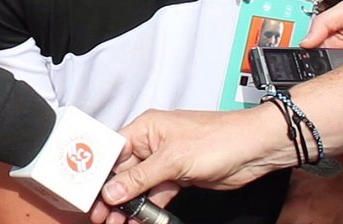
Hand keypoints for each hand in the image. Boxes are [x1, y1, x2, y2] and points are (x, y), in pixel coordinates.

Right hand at [87, 108, 283, 223]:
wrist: (253, 149)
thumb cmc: (219, 138)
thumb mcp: (173, 159)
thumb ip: (141, 177)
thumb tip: (114, 190)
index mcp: (146, 128)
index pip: (112, 151)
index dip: (98, 172)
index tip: (88, 193)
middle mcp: (153, 143)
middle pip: (123, 171)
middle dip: (111, 194)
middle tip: (101, 214)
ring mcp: (166, 160)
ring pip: (138, 186)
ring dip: (128, 205)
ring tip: (117, 222)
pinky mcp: (179, 176)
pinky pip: (156, 193)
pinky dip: (148, 208)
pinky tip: (139, 220)